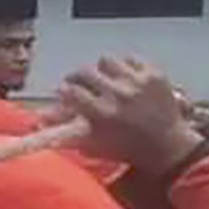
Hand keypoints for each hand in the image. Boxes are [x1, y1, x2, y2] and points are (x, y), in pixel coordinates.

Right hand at [54, 57, 204, 175]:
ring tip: (107, 78)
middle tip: (81, 82)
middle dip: (78, 77)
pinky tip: (127, 77)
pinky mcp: (153, 74)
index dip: (64, 91)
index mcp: (101, 114)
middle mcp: (117, 94)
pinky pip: (131, 58)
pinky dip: (126, 66)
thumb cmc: (128, 150)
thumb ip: (66, 133)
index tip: (65, 93)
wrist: (169, 147)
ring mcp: (137, 82)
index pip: (70, 91)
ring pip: (107, 60)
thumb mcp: (95, 145)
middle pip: (84, 71)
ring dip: (103, 69)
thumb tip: (40, 121)